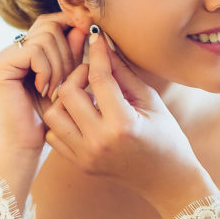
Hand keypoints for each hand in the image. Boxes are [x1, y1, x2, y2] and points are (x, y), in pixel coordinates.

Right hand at [0, 14, 86, 208]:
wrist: (26, 146)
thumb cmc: (49, 120)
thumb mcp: (67, 82)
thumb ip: (73, 55)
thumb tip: (84, 26)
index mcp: (25, 51)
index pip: (51, 23)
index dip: (70, 28)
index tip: (90, 39)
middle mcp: (10, 50)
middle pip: (49, 26)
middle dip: (67, 51)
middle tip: (65, 81)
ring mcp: (2, 57)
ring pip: (45, 37)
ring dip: (59, 64)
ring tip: (55, 90)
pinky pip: (34, 51)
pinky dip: (47, 70)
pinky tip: (43, 90)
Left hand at [42, 30, 217, 218]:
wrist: (166, 180)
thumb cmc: (166, 137)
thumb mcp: (151, 101)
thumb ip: (124, 74)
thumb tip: (104, 45)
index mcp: (122, 124)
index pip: (99, 78)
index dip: (97, 53)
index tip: (96, 38)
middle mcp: (99, 141)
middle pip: (67, 93)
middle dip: (77, 74)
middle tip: (91, 73)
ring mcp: (86, 155)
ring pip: (53, 114)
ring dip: (65, 99)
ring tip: (84, 95)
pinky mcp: (79, 164)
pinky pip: (53, 135)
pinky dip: (62, 120)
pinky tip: (80, 115)